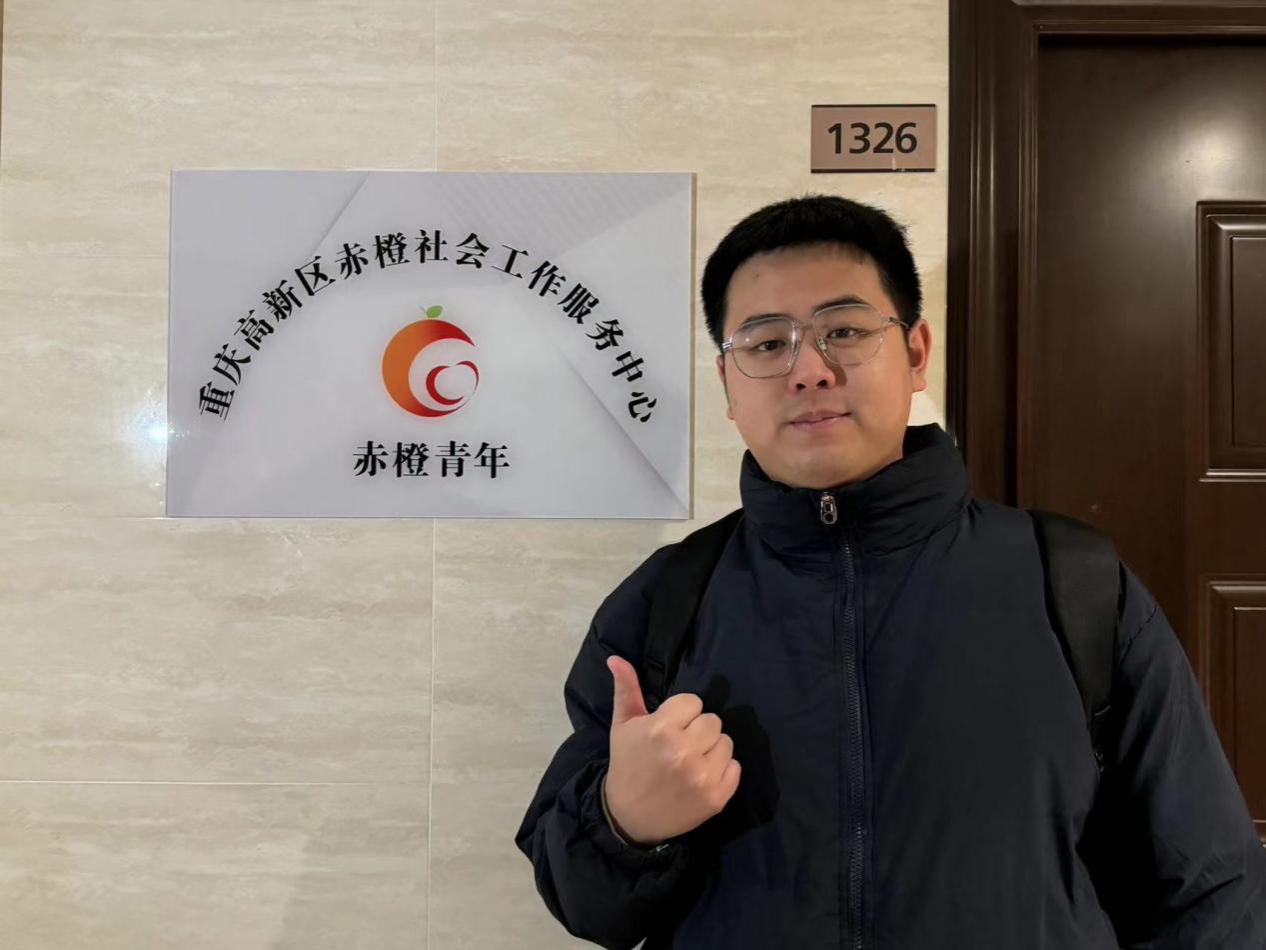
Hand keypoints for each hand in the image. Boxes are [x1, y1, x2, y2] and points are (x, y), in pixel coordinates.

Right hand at [603, 655, 741, 847]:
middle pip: (712, 720)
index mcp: (659, 729)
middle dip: (697, 730)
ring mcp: (702, 776)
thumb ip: (626, 689)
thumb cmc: (627, 764)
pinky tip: (700, 778)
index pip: (693, 702)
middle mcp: (683, 751)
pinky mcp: (716, 797)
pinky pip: (735, 767)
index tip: (668, 729)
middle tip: (680, 746)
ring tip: (691, 762)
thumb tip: (616, 658)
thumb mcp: (622, 725)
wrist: (629, 817)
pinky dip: (722, 771)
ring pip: (726, 742)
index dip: (681, 714)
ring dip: (711, 749)